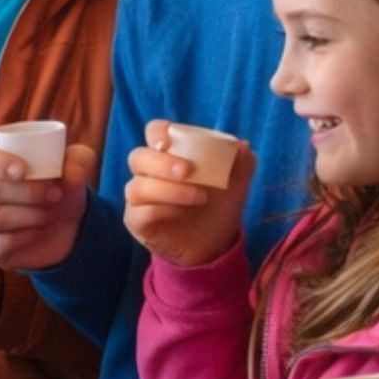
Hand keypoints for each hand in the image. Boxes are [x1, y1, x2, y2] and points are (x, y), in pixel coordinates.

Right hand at [0, 137, 95, 272]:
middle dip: (25, 193)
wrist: (57, 223)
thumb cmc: (51, 183)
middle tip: (53, 195)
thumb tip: (71, 173)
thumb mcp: (70, 165)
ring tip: (47, 212)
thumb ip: (78, 159)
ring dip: (28, 215)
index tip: (24, 170)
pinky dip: (21, 238)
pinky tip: (34, 231)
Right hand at [123, 122, 254, 266]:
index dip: (160, 132)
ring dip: (169, 190)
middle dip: (162, 162)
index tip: (175, 140)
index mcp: (169, 155)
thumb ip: (241, 163)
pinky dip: (161, 210)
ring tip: (199, 198)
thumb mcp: (237, 185)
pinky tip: (181, 213)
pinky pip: (139, 212)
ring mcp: (139, 198)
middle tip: (189, 171)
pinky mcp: (136, 222)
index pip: (153, 132)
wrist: (215, 245)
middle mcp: (148, 173)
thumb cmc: (218, 207)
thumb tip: (242, 144)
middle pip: (138, 157)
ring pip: (138, 186)